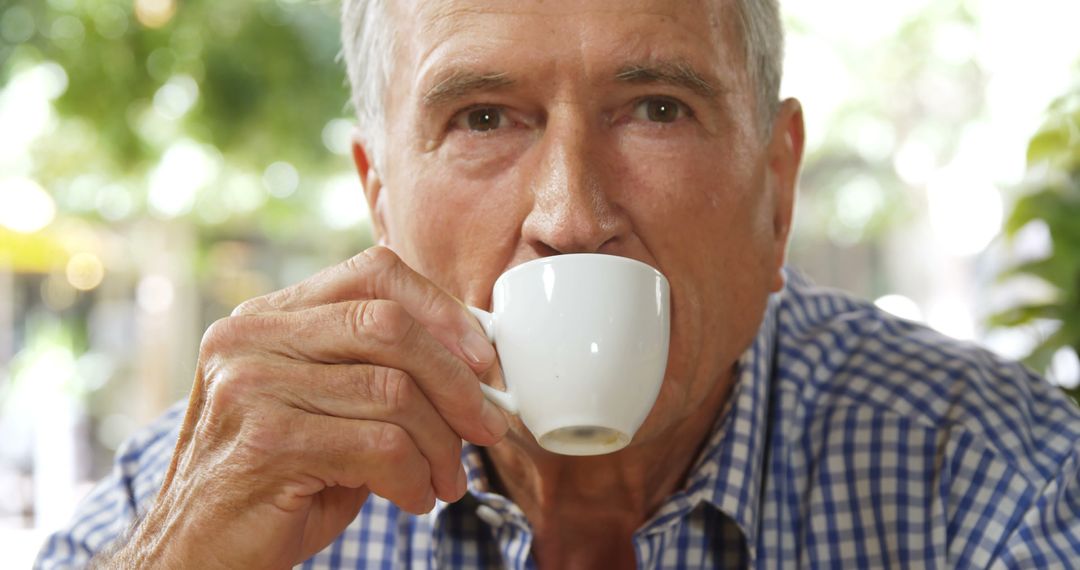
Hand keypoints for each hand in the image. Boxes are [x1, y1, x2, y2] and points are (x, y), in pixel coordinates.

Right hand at [102, 246, 507, 568]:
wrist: (194, 555)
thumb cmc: (275, 481)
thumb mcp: (324, 409)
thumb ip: (376, 372)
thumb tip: (475, 367)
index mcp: (268, 316)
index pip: (373, 272)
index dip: (441, 309)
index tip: (482, 358)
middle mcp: (251, 337)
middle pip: (391, 326)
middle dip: (458, 382)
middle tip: (488, 428)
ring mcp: (251, 385)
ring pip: (395, 392)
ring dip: (441, 445)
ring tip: (446, 479)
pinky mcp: (266, 442)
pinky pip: (381, 447)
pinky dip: (415, 479)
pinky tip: (413, 499)